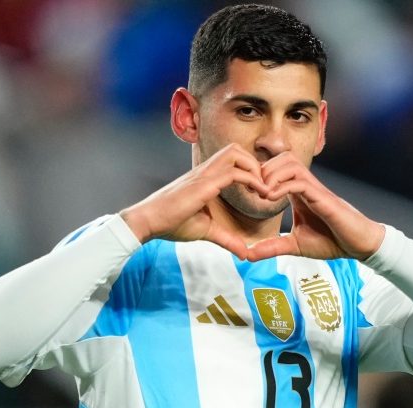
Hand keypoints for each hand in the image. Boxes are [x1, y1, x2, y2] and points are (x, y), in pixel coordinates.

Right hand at [120, 144, 269, 258]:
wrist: (148, 222)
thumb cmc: (171, 223)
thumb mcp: (206, 231)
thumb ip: (227, 239)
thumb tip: (244, 253)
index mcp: (204, 177)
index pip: (231, 158)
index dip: (250, 169)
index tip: (260, 189)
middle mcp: (205, 170)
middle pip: (235, 148)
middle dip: (254, 162)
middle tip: (263, 185)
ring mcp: (204, 175)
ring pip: (235, 153)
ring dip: (254, 167)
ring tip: (262, 188)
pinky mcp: (203, 185)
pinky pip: (233, 173)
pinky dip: (251, 180)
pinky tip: (258, 195)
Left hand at [246, 152, 384, 261]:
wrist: (357, 245)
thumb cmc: (331, 241)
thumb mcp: (295, 245)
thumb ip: (272, 247)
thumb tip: (249, 255)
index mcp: (298, 192)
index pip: (277, 168)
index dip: (260, 175)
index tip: (249, 192)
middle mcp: (306, 185)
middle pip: (282, 158)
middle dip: (263, 170)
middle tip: (253, 191)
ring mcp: (315, 189)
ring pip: (290, 163)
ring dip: (271, 175)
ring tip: (263, 195)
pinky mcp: (322, 197)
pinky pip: (299, 181)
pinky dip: (282, 186)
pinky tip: (271, 199)